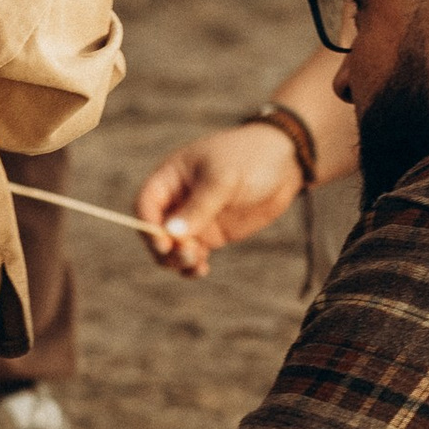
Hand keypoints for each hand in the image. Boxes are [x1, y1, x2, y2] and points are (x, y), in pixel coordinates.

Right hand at [133, 122, 304, 279]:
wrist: (284, 162)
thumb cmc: (248, 158)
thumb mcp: (223, 178)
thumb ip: (199, 206)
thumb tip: (171, 234)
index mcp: (170, 178)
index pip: (145, 205)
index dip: (147, 225)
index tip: (164, 243)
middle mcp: (177, 200)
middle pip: (155, 231)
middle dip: (164, 248)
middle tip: (188, 253)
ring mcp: (194, 219)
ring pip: (172, 248)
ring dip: (178, 260)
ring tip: (198, 263)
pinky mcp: (212, 233)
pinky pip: (193, 255)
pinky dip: (192, 266)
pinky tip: (201, 270)